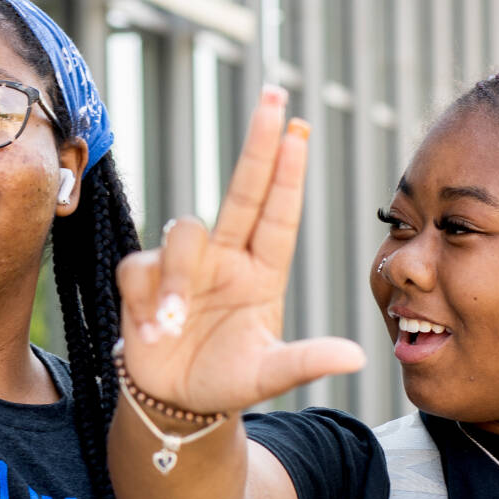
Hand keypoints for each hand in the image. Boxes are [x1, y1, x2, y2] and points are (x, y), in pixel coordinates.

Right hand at [116, 88, 364, 415]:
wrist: (173, 404)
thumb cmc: (226, 380)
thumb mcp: (268, 375)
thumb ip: (305, 361)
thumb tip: (357, 358)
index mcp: (262, 272)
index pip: (279, 213)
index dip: (288, 172)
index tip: (299, 129)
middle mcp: (226, 257)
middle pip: (242, 189)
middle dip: (258, 144)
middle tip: (274, 95)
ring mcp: (185, 264)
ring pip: (184, 232)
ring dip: (177, 278)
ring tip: (171, 326)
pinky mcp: (145, 278)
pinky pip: (141, 268)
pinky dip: (146, 301)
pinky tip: (152, 334)